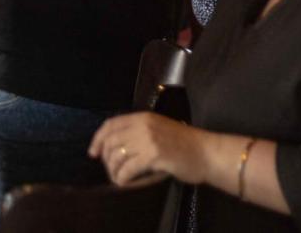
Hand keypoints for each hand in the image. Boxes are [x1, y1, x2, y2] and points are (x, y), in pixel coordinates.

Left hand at [88, 112, 213, 185]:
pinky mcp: (154, 155)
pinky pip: (128, 169)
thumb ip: (138, 133)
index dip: (98, 139)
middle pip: (111, 142)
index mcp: (142, 117)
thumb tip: (114, 148)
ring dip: (114, 171)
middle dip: (106, 159)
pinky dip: (123, 178)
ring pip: (117, 156)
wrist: (207, 153)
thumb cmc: (184, 144)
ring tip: (119, 178)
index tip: (93, 153)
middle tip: (112, 171)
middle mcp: (142, 125)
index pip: (110, 124)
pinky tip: (125, 183)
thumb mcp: (157, 129)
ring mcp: (148, 139)